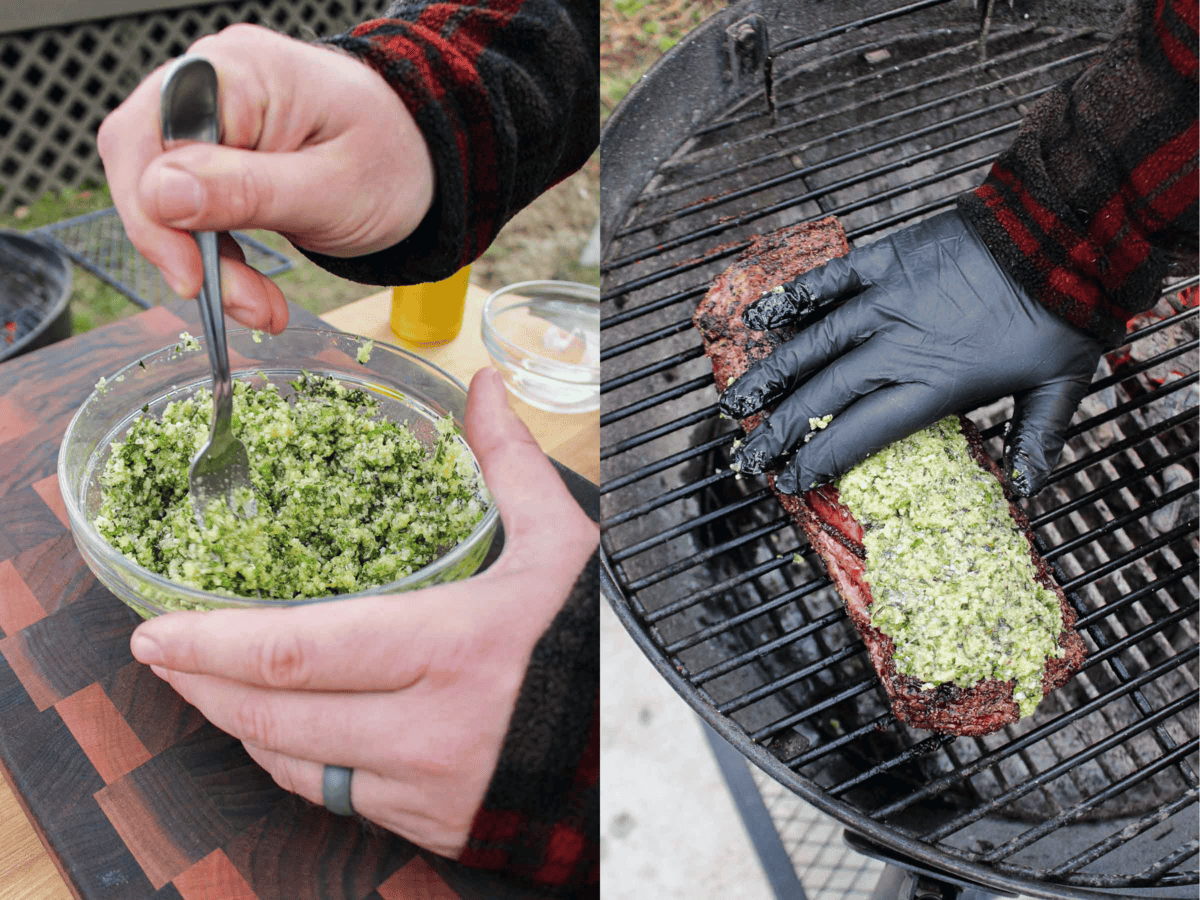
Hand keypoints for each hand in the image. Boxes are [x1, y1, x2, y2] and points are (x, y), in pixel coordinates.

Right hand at [98, 23, 435, 332]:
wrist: (426, 162)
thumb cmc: (395, 160)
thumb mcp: (330, 189)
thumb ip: (246, 192)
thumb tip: (158, 197)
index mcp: (238, 72)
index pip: (151, 138)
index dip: (156, 213)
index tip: (191, 276)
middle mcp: (211, 84)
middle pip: (145, 167)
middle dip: (182, 249)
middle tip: (237, 304)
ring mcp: (212, 119)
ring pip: (164, 198)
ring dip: (204, 264)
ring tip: (260, 307)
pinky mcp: (220, 156)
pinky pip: (191, 211)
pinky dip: (218, 259)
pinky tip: (254, 293)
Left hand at [127, 367, 597, 856]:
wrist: (640, 738)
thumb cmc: (592, 636)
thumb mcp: (560, 543)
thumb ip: (509, 463)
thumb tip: (483, 388)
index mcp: (453, 648)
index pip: (298, 653)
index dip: (214, 644)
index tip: (157, 630)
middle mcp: (429, 729)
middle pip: (274, 716)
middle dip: (202, 686)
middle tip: (160, 656)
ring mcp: (426, 787)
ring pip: (293, 766)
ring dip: (238, 726)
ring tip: (207, 685)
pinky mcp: (430, 822)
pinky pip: (332, 799)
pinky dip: (291, 763)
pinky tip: (280, 731)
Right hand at [721, 209, 1105, 495]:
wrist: (1064, 236)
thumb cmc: (1061, 316)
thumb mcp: (1059, 388)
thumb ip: (1036, 440)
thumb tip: (1027, 490)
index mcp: (933, 385)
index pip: (859, 432)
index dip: (819, 459)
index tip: (791, 481)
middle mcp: (897, 346)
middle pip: (823, 395)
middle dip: (781, 430)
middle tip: (749, 456)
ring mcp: (887, 300)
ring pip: (814, 342)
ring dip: (771, 374)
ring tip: (737, 401)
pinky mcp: (887, 260)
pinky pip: (831, 279)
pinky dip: (795, 296)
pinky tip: (764, 316)